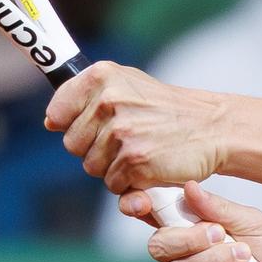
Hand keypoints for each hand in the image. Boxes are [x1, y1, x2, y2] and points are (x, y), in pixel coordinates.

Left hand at [44, 61, 230, 192]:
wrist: (211, 127)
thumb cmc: (165, 110)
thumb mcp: (127, 84)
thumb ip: (86, 96)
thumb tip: (50, 122)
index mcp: (102, 77)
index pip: (58, 112)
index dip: (70, 124)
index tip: (90, 125)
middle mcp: (109, 101)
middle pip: (72, 144)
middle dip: (94, 148)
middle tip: (127, 137)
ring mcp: (121, 132)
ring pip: (92, 167)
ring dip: (113, 167)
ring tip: (141, 148)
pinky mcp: (134, 160)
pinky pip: (114, 185)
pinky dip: (130, 182)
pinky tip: (150, 164)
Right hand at [137, 182, 261, 261]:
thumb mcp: (252, 222)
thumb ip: (219, 209)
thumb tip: (188, 187)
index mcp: (194, 225)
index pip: (157, 214)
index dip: (141, 206)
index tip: (140, 202)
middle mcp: (185, 252)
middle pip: (159, 244)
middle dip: (188, 238)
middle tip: (220, 234)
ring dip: (214, 261)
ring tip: (245, 258)